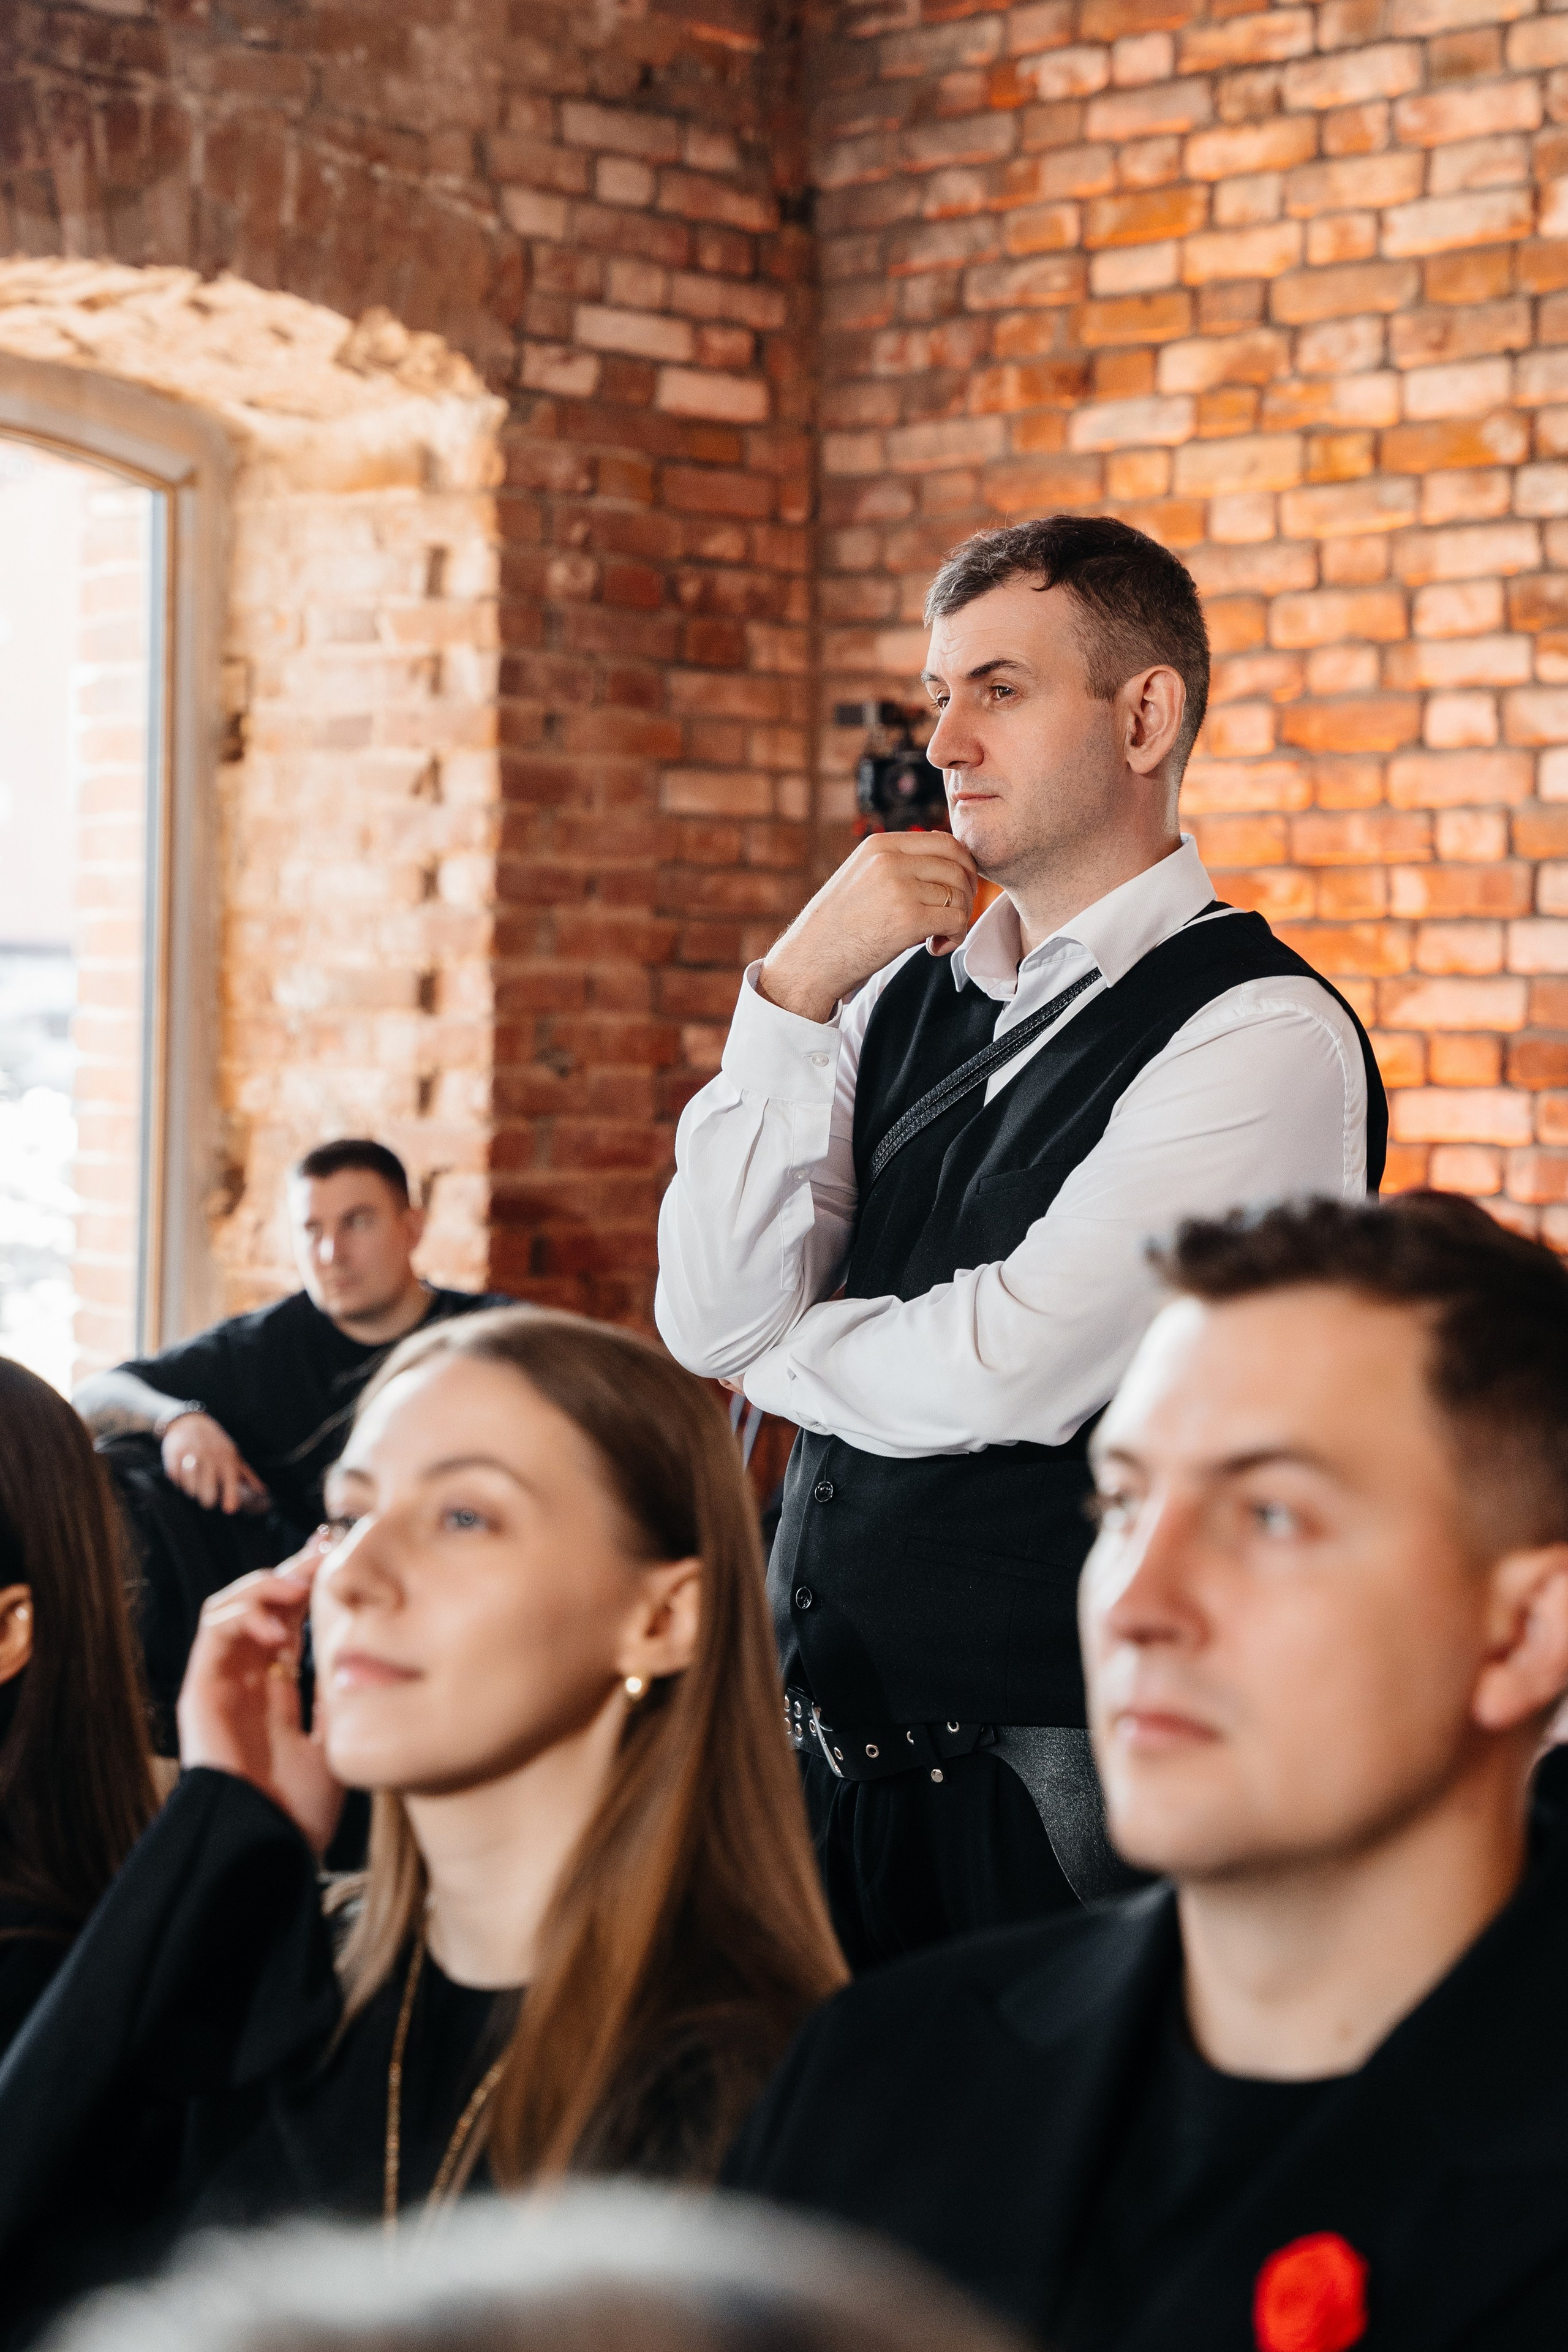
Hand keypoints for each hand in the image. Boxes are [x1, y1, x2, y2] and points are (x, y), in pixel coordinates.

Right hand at [161, 1412, 269, 1515]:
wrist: (190, 1422)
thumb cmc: (215, 1444)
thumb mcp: (234, 1455)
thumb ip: (247, 1475)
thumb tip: (262, 1491)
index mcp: (226, 1457)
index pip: (230, 1478)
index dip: (230, 1495)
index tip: (230, 1509)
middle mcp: (209, 1455)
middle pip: (207, 1484)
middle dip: (207, 1498)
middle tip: (208, 1501)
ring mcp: (190, 1454)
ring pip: (190, 1481)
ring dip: (191, 1490)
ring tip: (194, 1491)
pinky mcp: (173, 1454)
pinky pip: (174, 1475)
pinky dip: (178, 1481)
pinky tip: (182, 1479)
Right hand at [176, 1532, 344, 1855]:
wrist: (268, 1848)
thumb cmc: (300, 1810)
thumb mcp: (336, 1740)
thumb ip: (339, 1696)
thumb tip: (365, 1650)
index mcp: (277, 1690)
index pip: (290, 1622)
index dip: (309, 1585)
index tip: (338, 1555)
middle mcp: (247, 1681)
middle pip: (262, 1606)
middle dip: (291, 1570)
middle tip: (323, 1548)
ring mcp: (221, 1684)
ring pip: (231, 1607)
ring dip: (265, 1586)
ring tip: (298, 1588)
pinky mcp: (199, 1692)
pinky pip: (213, 1631)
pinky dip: (244, 1614)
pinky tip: (277, 1628)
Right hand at [759, 831, 979, 1022]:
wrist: (810, 960)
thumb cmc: (838, 927)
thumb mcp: (862, 877)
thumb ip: (898, 865)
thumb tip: (947, 867)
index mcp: (880, 845)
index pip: (945, 841)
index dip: (962, 866)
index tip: (957, 890)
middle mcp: (890, 860)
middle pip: (958, 865)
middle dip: (966, 893)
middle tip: (951, 917)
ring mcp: (900, 887)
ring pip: (960, 894)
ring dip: (958, 919)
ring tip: (937, 937)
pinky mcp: (908, 919)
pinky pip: (957, 920)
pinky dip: (955, 937)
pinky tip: (933, 948)